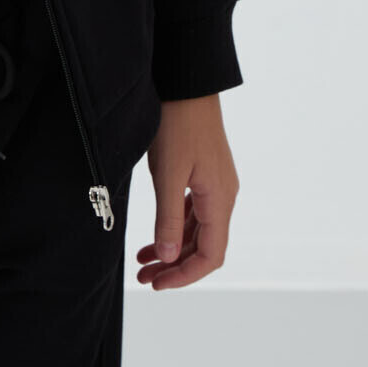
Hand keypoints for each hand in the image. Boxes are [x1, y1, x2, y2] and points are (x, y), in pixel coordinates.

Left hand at [136, 93, 238, 289]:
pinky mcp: (205, 173)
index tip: (157, 284)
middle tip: (143, 278)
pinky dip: (175, 228)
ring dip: (174, 249)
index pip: (211, 255)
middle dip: (175, 266)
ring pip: (199, 231)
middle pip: (205, 246)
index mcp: (220, 199)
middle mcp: (224, 195)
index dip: (186, 276)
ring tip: (143, 261)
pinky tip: (156, 235)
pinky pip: (194, 212)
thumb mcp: (168, 173)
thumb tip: (169, 259)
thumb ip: (169, 218)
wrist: (186, 82)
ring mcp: (216, 184)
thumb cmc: (177, 122)